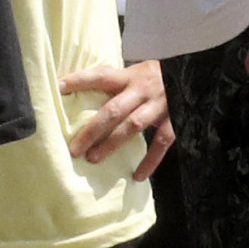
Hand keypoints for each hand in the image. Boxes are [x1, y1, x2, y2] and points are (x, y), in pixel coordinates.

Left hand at [63, 57, 174, 174]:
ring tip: (93, 159)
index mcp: (129, 76)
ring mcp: (159, 106)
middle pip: (113, 110)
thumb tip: (75, 90)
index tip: (57, 88)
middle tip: (75, 148)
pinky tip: (137, 176)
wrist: (191, 75)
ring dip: (112, 144)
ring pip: (133, 126)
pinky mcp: (175, 120)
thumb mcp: (134, 71)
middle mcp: (143, 90)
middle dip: (92, 130)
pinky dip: (150, 161)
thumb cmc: (154, 76)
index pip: (100, 76)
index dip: (79, 80)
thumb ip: (113, 82)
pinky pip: (161, 143)